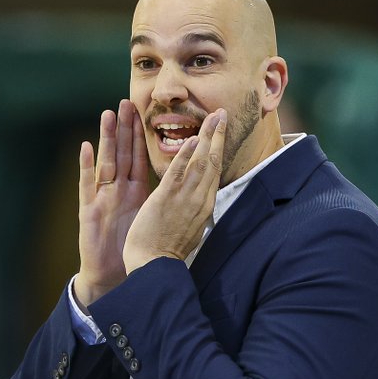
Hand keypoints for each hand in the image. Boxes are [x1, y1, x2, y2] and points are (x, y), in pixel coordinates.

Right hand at [73, 100, 149, 307]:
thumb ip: (166, 196)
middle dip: (125, 128)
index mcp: (137, 191)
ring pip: (106, 162)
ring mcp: (103, 199)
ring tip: (107, 114)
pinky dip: (85, 167)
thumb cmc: (137, 247)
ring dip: (107, 138)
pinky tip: (85, 148)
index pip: (142, 156)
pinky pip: (87, 186)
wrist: (120, 275)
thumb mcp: (155, 216)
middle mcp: (119, 190)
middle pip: (123, 154)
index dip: (144, 135)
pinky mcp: (89, 211)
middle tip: (126, 101)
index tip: (149, 112)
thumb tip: (188, 181)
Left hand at [123, 109, 226, 273]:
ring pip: (200, 162)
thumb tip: (200, 199)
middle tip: (222, 113)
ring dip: (207, 137)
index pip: (215, 171)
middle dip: (218, 136)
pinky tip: (192, 138)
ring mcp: (185, 198)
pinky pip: (179, 171)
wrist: (155, 265)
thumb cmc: (169, 250)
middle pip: (213, 161)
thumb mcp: (190, 227)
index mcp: (204, 206)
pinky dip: (186, 154)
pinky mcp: (167, 198)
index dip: (219, 149)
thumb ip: (195, 209)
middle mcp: (199, 200)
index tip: (222, 131)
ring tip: (213, 116)